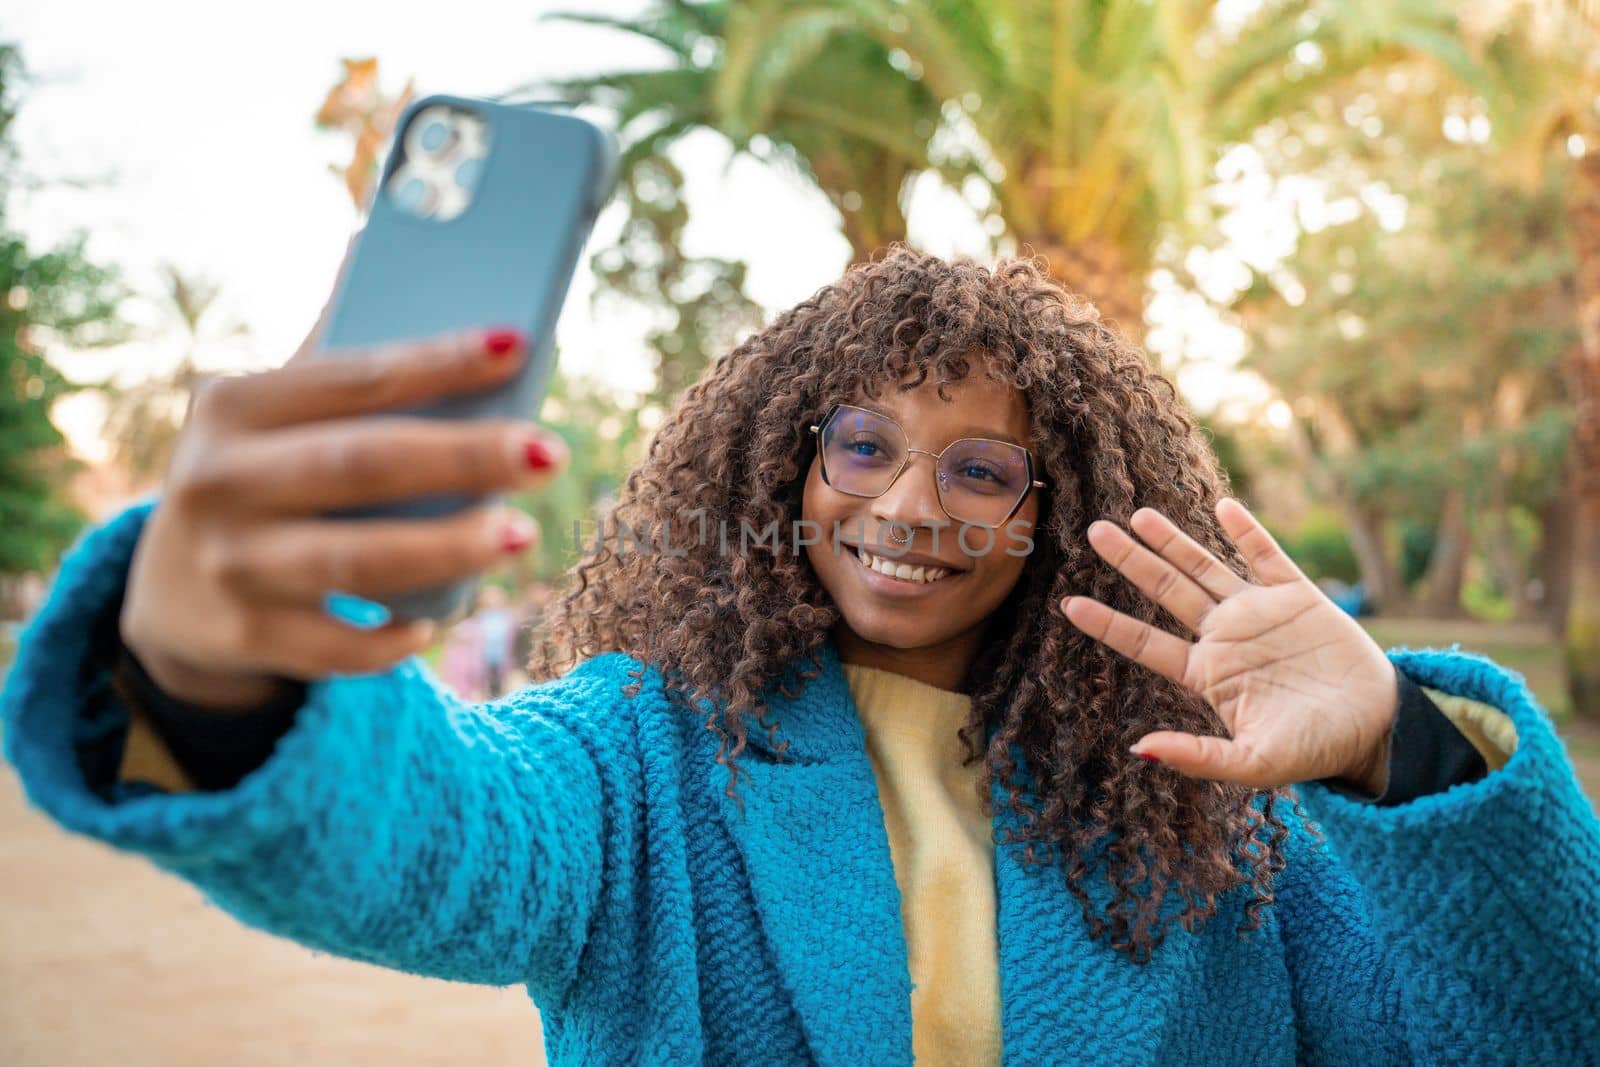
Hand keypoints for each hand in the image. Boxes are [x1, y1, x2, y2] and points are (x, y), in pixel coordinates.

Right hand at [119, 235, 568, 708]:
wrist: (168, 596)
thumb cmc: (260, 480)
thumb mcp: (270, 417)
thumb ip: (336, 362)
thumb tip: (396, 254)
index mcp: (235, 406)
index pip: (355, 377)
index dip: (438, 362)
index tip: (515, 344)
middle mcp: (220, 481)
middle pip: (363, 464)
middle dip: (463, 458)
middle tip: (550, 454)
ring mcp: (229, 564)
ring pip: (352, 560)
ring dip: (445, 550)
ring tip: (522, 534)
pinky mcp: (244, 635)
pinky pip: (333, 646)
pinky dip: (387, 638)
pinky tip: (431, 624)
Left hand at [1059, 497, 1396, 792]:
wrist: (1375, 730)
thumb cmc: (1312, 750)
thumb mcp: (1253, 763)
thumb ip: (1197, 757)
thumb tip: (1139, 749)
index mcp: (1206, 674)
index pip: (1145, 643)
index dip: (1109, 623)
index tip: (1069, 603)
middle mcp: (1224, 637)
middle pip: (1166, 591)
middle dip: (1131, 561)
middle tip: (1095, 530)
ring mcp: (1258, 612)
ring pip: (1206, 567)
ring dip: (1173, 540)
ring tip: (1137, 514)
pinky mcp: (1298, 596)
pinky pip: (1266, 556)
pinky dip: (1246, 532)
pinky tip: (1223, 508)